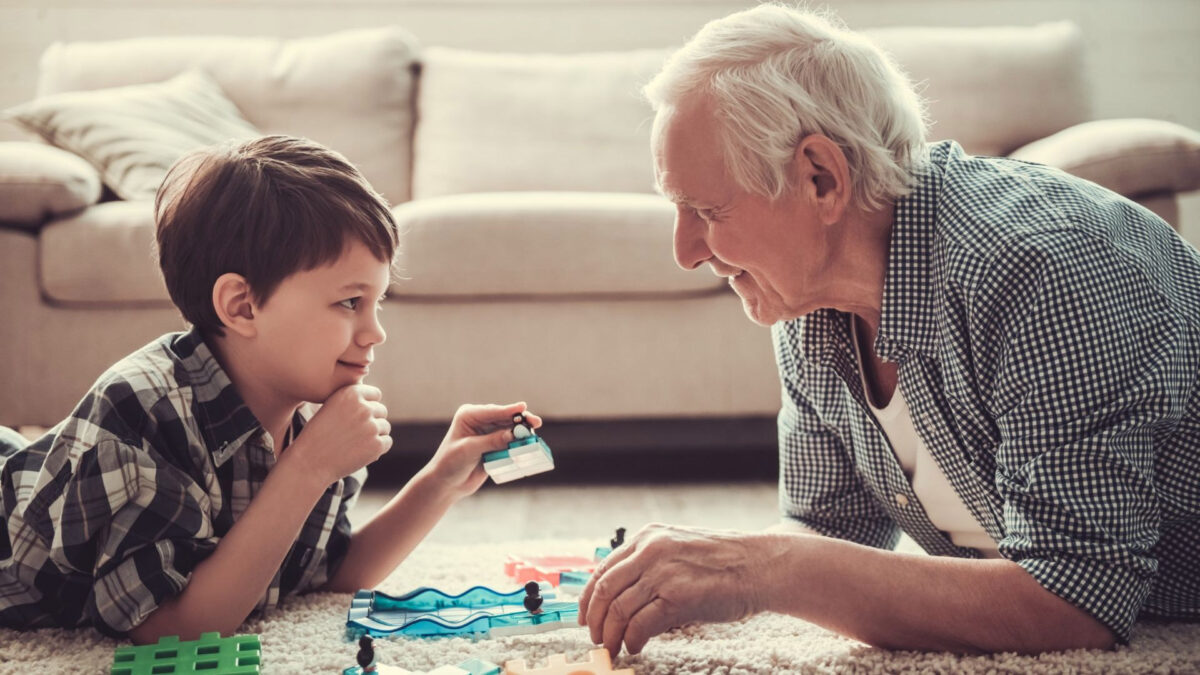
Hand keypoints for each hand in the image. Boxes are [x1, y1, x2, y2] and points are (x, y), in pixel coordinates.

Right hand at [289, 384, 391, 485]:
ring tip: (354, 444)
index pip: (375, 394)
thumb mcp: (331, 407)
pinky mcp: (377, 445)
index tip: (359, 417)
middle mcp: (363, 407)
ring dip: (375, 435)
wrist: (309, 462)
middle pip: (382, 410)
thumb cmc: (318, 435)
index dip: (368, 405)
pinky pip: (387, 442)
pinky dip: (378, 448)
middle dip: (372, 421)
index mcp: (350, 394)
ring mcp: (372, 426)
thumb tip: (375, 401)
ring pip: (385, 427)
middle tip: (356, 434)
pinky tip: (360, 452)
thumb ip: (352, 401)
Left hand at [422, 402, 542, 499]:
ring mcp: (489, 434)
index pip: (492, 411)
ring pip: (511, 430)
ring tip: (534, 436)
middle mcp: (481, 421)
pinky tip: (529, 445)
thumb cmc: (450, 463)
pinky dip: (519, 444)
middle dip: (520, 421)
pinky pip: (511, 443)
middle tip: (535, 423)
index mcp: (469, 415)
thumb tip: (513, 435)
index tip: (523, 406)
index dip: (509, 410)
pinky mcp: (496, 447)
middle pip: (506, 418)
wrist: (447, 484)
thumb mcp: (469, 450)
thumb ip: (492, 441)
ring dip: (522, 433)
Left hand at [578, 523, 768, 656]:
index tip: (584, 618)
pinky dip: (632, 640)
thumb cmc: (724, 562)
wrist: (760, 566)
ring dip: (611, 635)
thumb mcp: (678, 548)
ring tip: (614, 648)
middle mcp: (650, 550)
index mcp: (648, 537)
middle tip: (595, 640)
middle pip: (603, 591)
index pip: (603, 569)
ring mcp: (663, 572)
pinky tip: (636, 647)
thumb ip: (650, 564)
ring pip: (618, 610)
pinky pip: (640, 624)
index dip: (587, 599)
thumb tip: (621, 597)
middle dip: (594, 621)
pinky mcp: (677, 596)